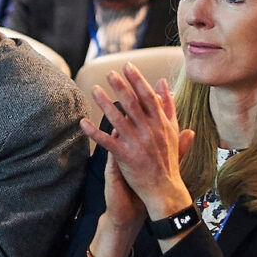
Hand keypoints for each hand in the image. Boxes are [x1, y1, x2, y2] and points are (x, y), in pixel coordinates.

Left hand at [80, 67, 193, 222]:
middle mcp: (150, 131)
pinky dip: (94, 132)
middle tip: (109, 73)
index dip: (137, 80)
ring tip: (94, 89)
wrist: (165, 190)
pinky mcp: (125, 157)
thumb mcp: (173, 130)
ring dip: (104, 103)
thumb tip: (164, 83)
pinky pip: (106, 141)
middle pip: (133, 104)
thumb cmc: (168, 159)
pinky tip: (82, 123)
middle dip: (120, 86)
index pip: (148, 97)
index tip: (127, 66)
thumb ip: (169, 106)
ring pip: (118, 119)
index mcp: (161, 123)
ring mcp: (137, 144)